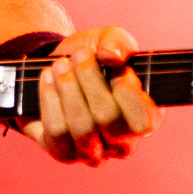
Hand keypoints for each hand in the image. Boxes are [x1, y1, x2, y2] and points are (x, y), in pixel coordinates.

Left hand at [24, 27, 161, 165]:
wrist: (57, 68)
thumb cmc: (93, 58)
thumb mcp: (107, 41)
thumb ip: (118, 43)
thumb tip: (113, 56)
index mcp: (145, 119)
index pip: (145, 120)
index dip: (129, 92)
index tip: (114, 65)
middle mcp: (122, 142)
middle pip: (109, 118)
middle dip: (90, 80)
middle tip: (80, 54)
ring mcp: (94, 153)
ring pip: (82, 128)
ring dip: (68, 89)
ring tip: (60, 64)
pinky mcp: (64, 153)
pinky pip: (57, 132)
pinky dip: (50, 100)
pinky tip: (47, 78)